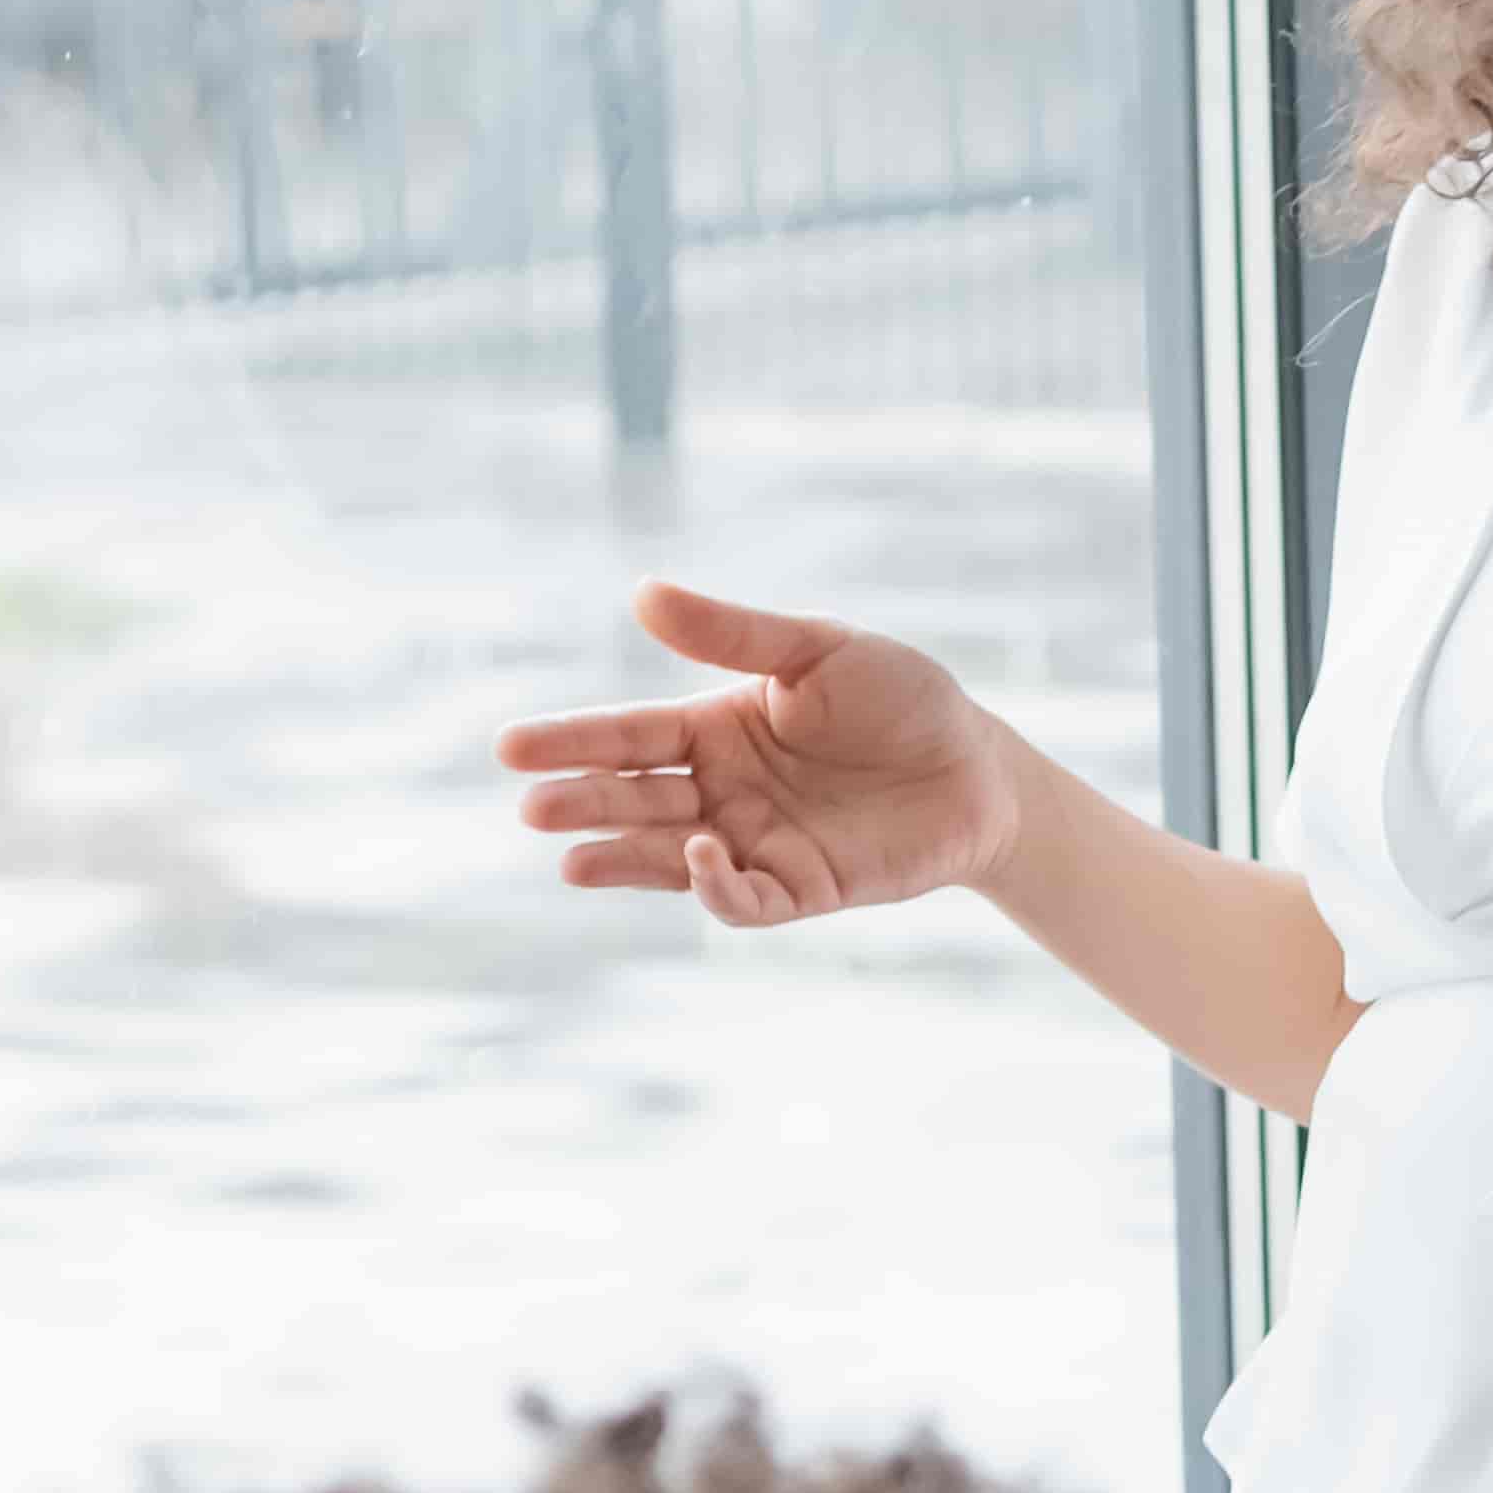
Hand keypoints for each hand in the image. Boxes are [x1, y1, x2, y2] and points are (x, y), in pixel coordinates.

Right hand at [495, 579, 1025, 927]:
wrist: (980, 765)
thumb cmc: (901, 696)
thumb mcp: (818, 649)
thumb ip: (734, 633)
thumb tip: (642, 594)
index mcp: (716, 727)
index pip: (630, 735)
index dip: (573, 741)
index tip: (511, 747)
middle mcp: (723, 789)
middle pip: (635, 798)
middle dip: (583, 801)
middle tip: (531, 805)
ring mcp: (757, 842)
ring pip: (669, 857)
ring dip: (621, 857)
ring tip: (570, 858)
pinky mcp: (800, 889)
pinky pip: (744, 899)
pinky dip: (716, 885)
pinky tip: (697, 855)